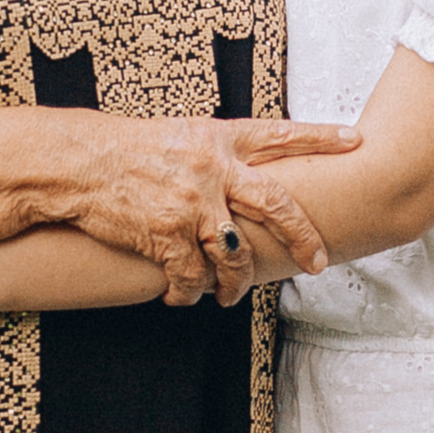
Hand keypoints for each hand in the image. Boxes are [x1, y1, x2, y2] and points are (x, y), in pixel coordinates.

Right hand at [67, 114, 357, 305]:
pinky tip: (181, 296)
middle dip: (304, 238)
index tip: (356, 140)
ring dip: (235, 285)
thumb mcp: (179, 137)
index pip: (281, 135)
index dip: (321, 138)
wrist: (77, 163)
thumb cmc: (126, 150)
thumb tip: (244, 176)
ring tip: (229, 297)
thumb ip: (216, 155)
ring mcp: (192, 203)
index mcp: (219, 139)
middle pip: (278, 206)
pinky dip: (189, 292)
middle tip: (318, 263)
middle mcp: (213, 169)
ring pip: (236, 256)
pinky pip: (193, 277)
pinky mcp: (167, 234)